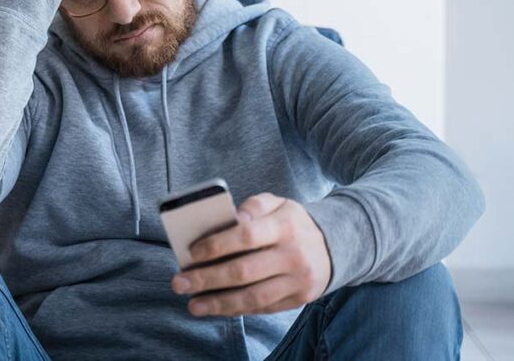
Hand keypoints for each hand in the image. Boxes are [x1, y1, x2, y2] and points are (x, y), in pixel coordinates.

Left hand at [170, 193, 331, 316]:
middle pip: (244, 271)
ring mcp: (297, 280)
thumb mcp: (278, 203)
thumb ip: (254, 205)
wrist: (333, 246)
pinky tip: (215, 307)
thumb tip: (230, 218)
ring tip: (193, 304)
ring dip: (218, 303)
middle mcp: (293, 255)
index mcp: (285, 225)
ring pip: (253, 297)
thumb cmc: (291, 222)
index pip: (246, 236)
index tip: (192, 252)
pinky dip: (236, 309)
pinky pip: (262, 307)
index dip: (217, 245)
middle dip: (207, 279)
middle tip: (179, 282)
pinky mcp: (298, 299)